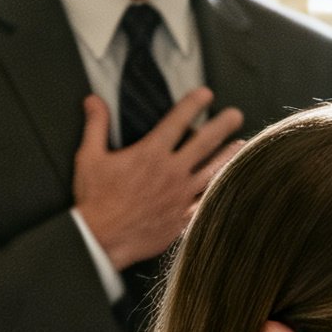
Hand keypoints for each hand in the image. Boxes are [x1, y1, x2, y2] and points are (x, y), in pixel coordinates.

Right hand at [72, 86, 244, 270]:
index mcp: (151, 153)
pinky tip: (230, 184)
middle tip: (237, 114)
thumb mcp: (89, 157)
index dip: (193, 104)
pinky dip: (221, 190)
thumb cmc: (95, 198)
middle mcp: (172, 171)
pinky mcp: (184, 216)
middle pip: (204, 143)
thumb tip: (92, 99)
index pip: (177, 121)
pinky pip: (208, 201)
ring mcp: (181, 195)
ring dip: (229, 155)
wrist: (103, 238)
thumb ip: (96, 125)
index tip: (207, 93)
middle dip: (222, 125)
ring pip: (213, 171)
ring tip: (242, 144)